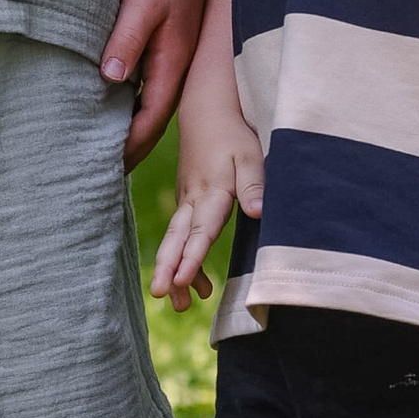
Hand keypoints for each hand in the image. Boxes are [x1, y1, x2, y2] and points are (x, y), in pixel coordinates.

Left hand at [101, 0, 208, 169]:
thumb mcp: (140, 3)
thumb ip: (126, 41)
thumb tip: (110, 80)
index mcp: (172, 64)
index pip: (149, 120)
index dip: (128, 147)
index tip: (105, 169)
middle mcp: (176, 67)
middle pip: (153, 120)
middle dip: (131, 148)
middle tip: (102, 174)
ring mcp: (173, 57)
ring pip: (151, 104)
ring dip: (131, 127)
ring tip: (105, 150)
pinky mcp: (166, 45)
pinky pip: (149, 86)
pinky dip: (132, 104)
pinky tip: (115, 107)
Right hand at [151, 109, 264, 308]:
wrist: (207, 112)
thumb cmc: (233, 134)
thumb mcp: (249, 155)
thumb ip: (254, 184)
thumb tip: (257, 213)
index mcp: (211, 191)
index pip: (200, 230)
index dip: (191, 256)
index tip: (180, 279)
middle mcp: (193, 199)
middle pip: (177, 239)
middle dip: (168, 268)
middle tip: (161, 294)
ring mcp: (186, 201)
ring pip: (175, 240)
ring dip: (174, 271)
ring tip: (178, 305)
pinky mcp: (187, 202)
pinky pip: (180, 235)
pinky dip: (182, 259)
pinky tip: (190, 284)